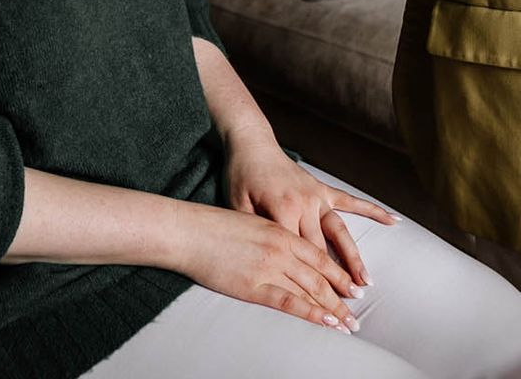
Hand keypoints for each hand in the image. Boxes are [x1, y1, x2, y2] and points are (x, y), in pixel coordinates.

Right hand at [174, 202, 362, 333]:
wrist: (187, 230)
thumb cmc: (212, 224)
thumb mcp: (248, 220)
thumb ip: (269, 234)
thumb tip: (284, 249)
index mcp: (278, 229)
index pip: (318, 255)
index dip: (339, 272)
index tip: (352, 286)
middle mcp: (280, 248)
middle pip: (320, 275)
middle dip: (342, 295)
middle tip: (357, 311)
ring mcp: (268, 268)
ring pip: (310, 290)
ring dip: (334, 309)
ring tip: (349, 324)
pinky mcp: (254, 287)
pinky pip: (289, 303)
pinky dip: (312, 313)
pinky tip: (326, 322)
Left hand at [223, 134, 398, 289]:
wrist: (252, 143)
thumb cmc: (240, 175)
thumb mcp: (237, 204)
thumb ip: (253, 231)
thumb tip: (263, 259)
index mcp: (282, 210)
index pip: (299, 254)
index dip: (308, 279)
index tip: (319, 305)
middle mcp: (305, 204)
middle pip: (322, 249)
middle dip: (334, 279)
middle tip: (348, 307)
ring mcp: (316, 195)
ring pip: (340, 231)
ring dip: (354, 257)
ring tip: (366, 281)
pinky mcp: (322, 187)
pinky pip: (350, 201)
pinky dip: (373, 210)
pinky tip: (393, 221)